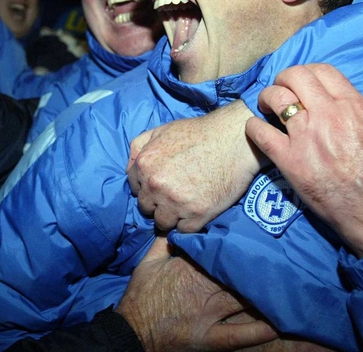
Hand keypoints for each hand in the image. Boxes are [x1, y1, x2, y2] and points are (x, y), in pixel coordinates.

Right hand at [115, 236, 277, 351]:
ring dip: (266, 291)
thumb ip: (164, 240)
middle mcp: (205, 288)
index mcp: (191, 267)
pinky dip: (261, 329)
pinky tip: (281, 322)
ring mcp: (210, 315)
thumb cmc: (140, 295)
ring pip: (245, 299)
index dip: (242, 243)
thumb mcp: (148, 261)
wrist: (131, 331)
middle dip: (261, 264)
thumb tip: (179, 222)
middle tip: (285, 253)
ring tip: (291, 281)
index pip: (222, 251)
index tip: (260, 232)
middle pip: (240, 273)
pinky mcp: (212, 338)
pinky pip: (241, 334)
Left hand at [127, 101, 263, 231]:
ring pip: (163, 223)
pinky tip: (197, 211)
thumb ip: (138, 148)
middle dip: (158, 203)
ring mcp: (176, 202)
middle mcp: (156, 186)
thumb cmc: (197, 133)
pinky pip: (183, 230)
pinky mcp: (197, 215)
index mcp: (144, 165)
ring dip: (172, 216)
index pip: (135, 190)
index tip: (161, 187)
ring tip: (185, 205)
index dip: (148, 189)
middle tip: (175, 196)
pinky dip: (189, 223)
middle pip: (147, 209)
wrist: (233, 139)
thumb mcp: (160, 130)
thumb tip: (129, 170)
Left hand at [244, 63, 362, 256]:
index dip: (307, 72)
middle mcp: (328, 115)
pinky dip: (254, 128)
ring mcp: (306, 137)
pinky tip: (256, 130)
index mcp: (353, 107)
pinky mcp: (290, 161)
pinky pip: (260, 133)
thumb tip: (339, 101)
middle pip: (295, 76)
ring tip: (267, 106)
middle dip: (283, 78)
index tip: (301, 83)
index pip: (323, 70)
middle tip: (281, 90)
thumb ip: (358, 111)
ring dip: (267, 98)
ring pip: (276, 98)